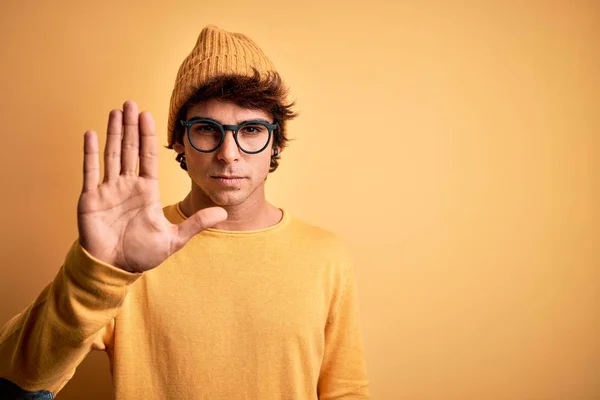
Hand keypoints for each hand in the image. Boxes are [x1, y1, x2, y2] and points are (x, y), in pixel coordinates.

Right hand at [76, 101, 226, 272]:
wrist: (116, 268)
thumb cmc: (142, 254)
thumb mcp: (174, 238)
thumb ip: (197, 223)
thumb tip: (224, 214)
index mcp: (147, 191)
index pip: (148, 157)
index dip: (148, 136)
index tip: (149, 114)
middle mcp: (128, 186)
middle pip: (130, 149)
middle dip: (131, 126)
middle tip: (130, 102)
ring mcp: (109, 190)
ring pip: (112, 154)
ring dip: (113, 132)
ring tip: (115, 111)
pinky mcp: (91, 199)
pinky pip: (90, 171)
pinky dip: (90, 153)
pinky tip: (91, 133)